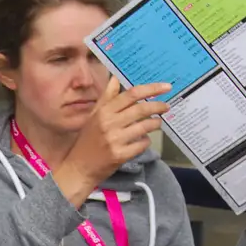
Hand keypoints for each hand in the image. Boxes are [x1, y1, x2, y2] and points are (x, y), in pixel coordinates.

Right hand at [52, 77, 171, 204]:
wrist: (79, 168)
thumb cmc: (87, 140)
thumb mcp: (93, 115)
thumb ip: (106, 97)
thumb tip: (115, 78)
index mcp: (103, 111)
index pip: (131, 94)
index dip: (151, 89)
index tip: (165, 87)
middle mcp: (109, 124)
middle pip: (141, 109)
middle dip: (158, 106)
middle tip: (166, 106)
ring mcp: (115, 140)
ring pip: (144, 127)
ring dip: (155, 124)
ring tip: (157, 123)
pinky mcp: (120, 155)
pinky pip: (142, 144)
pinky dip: (146, 141)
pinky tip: (143, 140)